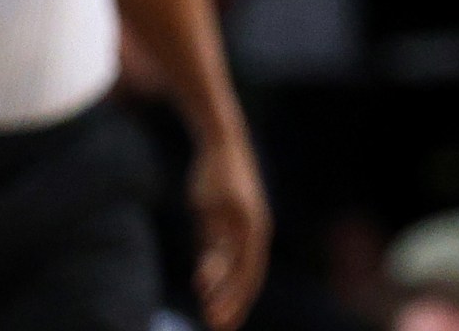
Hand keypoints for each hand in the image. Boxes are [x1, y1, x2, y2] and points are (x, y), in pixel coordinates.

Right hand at [188, 136, 271, 328]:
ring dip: (223, 290)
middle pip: (249, 273)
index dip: (241, 301)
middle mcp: (255, 227)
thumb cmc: (218, 184)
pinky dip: (213, 264)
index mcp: (256, 233)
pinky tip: (202, 282)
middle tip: (219, 328)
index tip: (229, 326)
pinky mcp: (226, 208)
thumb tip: (205, 279)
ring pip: (235, 262)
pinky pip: (219, 242)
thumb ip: (212, 247)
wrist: (221, 145)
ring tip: (210, 313)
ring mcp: (243, 218)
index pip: (253, 275)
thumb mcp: (215, 220)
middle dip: (234, 302)